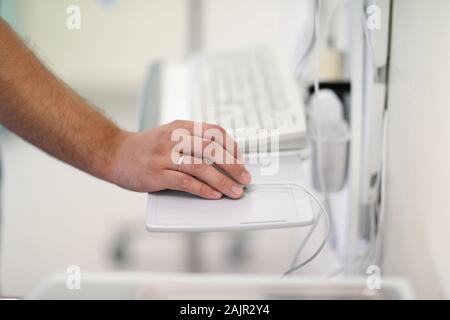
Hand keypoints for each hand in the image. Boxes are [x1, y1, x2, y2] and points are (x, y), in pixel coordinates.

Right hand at [110, 120, 251, 198]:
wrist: (114, 153)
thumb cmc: (147, 148)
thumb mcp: (171, 135)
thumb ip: (193, 141)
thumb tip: (223, 157)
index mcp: (181, 127)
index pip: (214, 132)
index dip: (232, 147)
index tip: (241, 160)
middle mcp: (174, 138)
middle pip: (211, 149)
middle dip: (233, 165)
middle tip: (245, 178)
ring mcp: (164, 156)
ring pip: (201, 167)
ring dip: (222, 181)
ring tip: (234, 191)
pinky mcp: (156, 174)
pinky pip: (185, 181)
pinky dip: (202, 189)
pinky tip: (214, 195)